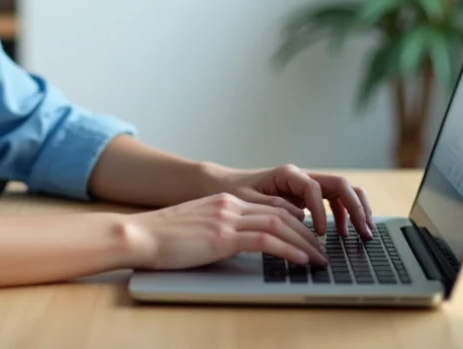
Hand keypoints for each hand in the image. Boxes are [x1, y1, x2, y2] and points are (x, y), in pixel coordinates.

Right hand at [123, 193, 328, 269]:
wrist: (139, 234)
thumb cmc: (162, 238)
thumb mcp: (197, 228)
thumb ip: (218, 229)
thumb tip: (234, 244)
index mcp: (224, 201)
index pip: (270, 207)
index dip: (295, 221)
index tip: (309, 236)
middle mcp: (230, 204)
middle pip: (282, 214)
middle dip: (307, 232)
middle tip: (323, 250)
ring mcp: (227, 218)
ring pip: (280, 225)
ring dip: (305, 242)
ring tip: (319, 258)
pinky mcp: (223, 236)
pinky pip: (266, 240)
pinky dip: (288, 249)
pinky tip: (300, 259)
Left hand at [201, 164, 374, 238]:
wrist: (221, 185)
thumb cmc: (232, 191)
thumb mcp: (248, 202)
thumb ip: (273, 207)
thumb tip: (300, 217)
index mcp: (288, 174)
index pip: (315, 190)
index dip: (322, 212)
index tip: (321, 234)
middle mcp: (302, 176)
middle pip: (340, 185)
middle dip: (356, 207)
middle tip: (365, 232)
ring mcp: (306, 185)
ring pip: (342, 190)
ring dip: (356, 209)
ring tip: (364, 233)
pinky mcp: (306, 195)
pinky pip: (333, 201)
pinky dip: (343, 214)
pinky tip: (343, 233)